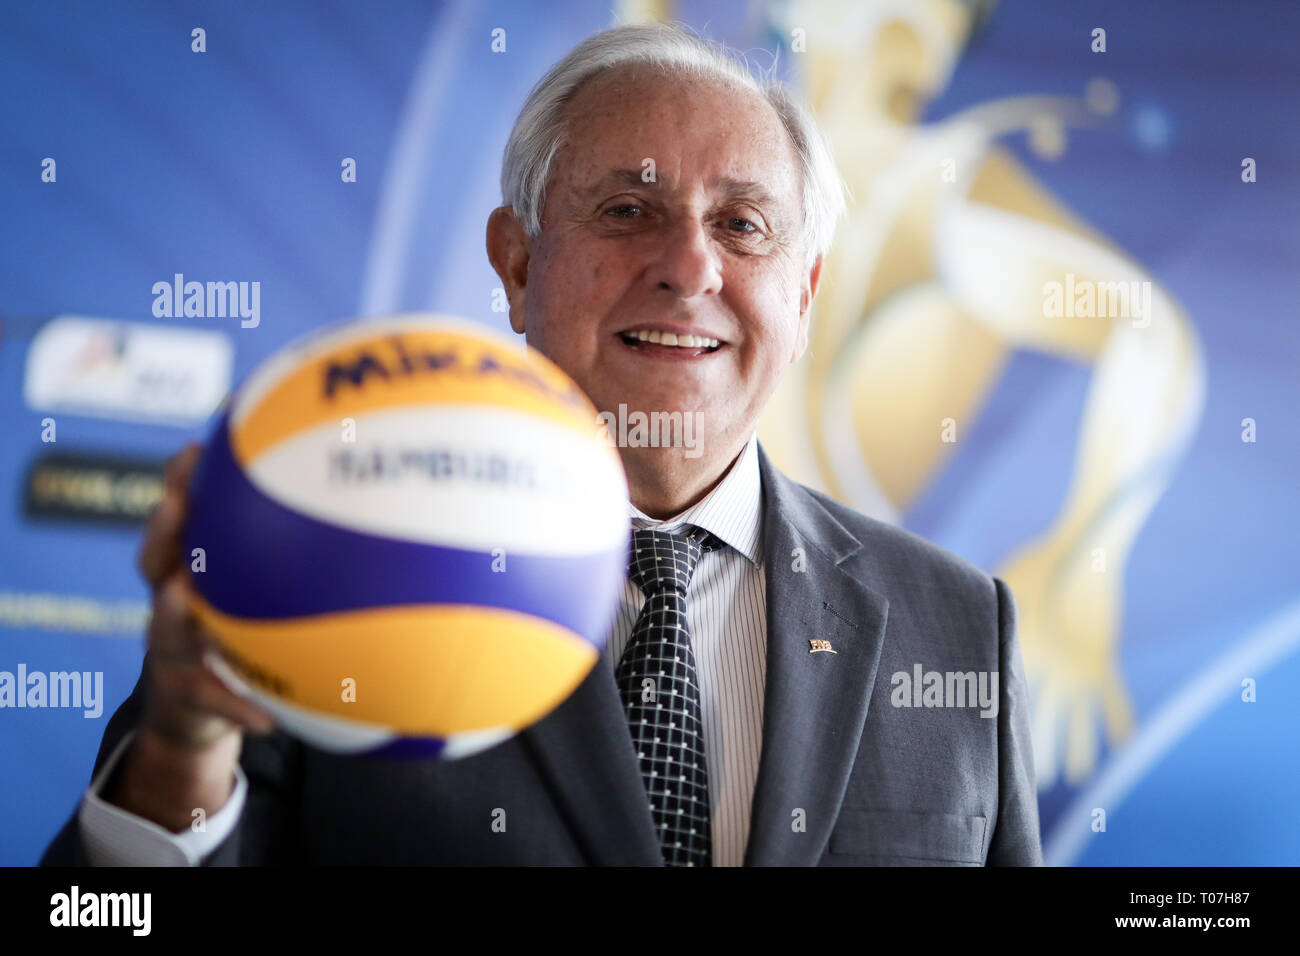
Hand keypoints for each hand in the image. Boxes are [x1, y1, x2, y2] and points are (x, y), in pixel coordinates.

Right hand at [103, 442, 273, 831]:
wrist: (204, 708)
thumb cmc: (242, 629)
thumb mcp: (259, 590)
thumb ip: (289, 552)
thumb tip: (355, 497)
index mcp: (190, 569)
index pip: (179, 518)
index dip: (179, 483)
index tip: (194, 450)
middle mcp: (172, 602)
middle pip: (154, 562)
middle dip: (162, 531)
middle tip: (174, 505)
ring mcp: (172, 648)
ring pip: (165, 630)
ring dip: (171, 612)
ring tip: (179, 596)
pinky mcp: (190, 695)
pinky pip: (214, 701)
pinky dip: (238, 708)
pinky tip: (266, 717)